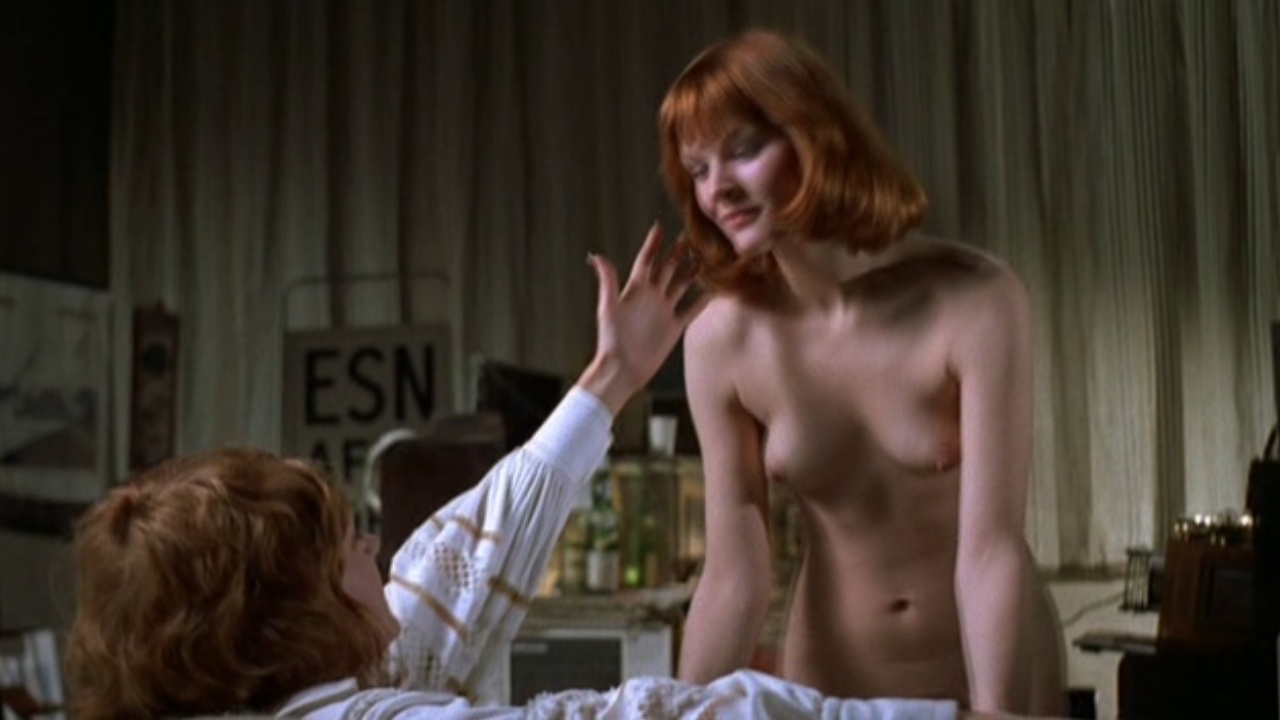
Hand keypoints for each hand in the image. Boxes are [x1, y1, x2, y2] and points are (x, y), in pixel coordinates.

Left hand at [575, 222, 708, 414]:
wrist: (623, 369)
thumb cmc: (611, 340)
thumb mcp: (608, 308)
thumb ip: (607, 281)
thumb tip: (596, 256)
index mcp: (636, 289)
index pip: (646, 259)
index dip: (653, 243)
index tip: (660, 226)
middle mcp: (651, 296)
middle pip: (668, 267)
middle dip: (677, 251)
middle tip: (690, 235)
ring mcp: (664, 310)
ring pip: (681, 284)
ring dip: (691, 270)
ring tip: (704, 257)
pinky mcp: (674, 326)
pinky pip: (691, 309)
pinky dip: (702, 299)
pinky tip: (713, 289)